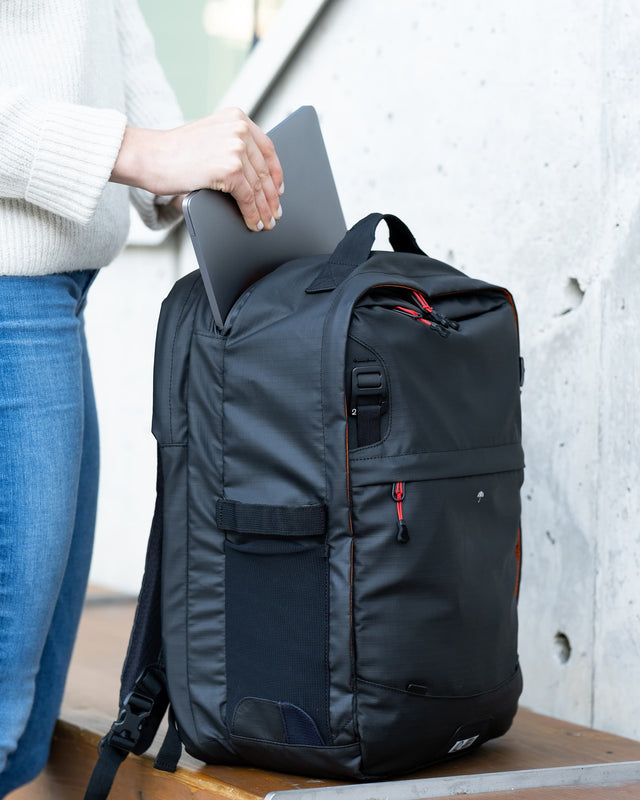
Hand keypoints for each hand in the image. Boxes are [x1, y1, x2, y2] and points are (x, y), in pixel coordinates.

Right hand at [111, 107, 283, 231]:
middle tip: (274, 212)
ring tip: (266, 223)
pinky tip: (253, 223)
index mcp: (236, 118)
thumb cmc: (173, 152)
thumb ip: (232, 146)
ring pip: (258, 187)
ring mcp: (235, 148)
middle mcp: (239, 129)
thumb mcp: (209, 138)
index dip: (275, 172)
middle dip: (270, 196)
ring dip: (264, 209)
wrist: (149, 156)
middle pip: (263, 170)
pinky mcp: (230, 170)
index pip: (267, 147)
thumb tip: (255, 175)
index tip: (279, 188)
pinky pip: (247, 198)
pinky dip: (252, 214)